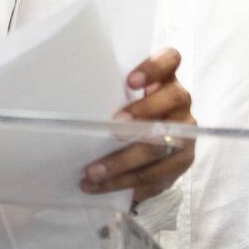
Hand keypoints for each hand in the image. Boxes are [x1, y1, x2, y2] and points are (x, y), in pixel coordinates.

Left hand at [84, 48, 197, 201]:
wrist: (149, 150)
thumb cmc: (125, 115)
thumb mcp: (119, 101)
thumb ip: (107, 97)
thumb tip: (63, 102)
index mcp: (164, 78)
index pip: (170, 59)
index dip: (154, 67)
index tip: (130, 81)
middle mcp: (180, 101)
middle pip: (173, 99)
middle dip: (143, 112)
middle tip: (114, 127)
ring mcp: (186, 131)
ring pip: (163, 144)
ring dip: (125, 161)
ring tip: (93, 172)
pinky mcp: (182, 160)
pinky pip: (159, 174)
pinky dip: (129, 183)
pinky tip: (105, 188)